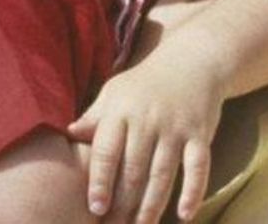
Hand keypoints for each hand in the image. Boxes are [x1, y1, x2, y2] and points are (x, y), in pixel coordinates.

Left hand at [66, 0, 238, 222]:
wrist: (191, 60)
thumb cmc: (145, 82)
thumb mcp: (114, 92)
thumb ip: (94, 116)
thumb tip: (67, 134)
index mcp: (121, 110)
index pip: (107, 150)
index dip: (100, 180)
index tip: (96, 207)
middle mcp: (148, 119)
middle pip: (135, 168)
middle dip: (125, 202)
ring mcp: (176, 127)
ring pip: (163, 173)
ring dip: (152, 204)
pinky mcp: (201, 134)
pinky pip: (198, 168)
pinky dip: (193, 192)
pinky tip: (184, 215)